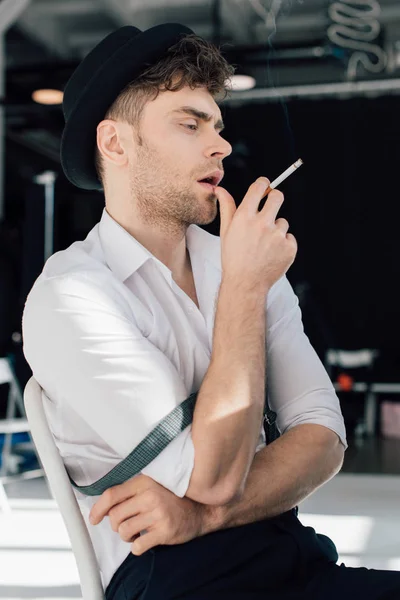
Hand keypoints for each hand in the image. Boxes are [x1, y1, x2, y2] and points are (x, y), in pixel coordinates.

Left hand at [89, 474, 204, 554]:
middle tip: (127, 524)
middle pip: (115, 516)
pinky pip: (137, 546)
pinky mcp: (165, 531)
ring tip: (138, 532)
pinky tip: (145, 540)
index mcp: (145, 481)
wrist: (201, 510)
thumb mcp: (153, 485)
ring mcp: (158, 514)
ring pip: (124, 532)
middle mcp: (151, 496)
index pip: (112, 495)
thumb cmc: (173, 498)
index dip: (98, 508)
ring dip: (127, 536)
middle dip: (116, 525)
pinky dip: (137, 547)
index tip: (93, 518)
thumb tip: (103, 504)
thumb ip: (132, 490)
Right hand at [216, 179, 296, 293]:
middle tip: (270, 208)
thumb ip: (226, 207)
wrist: (245, 284)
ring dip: (276, 230)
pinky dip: (283, 244)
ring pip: (283, 222)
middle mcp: (262, 224)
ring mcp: (277, 236)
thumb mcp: (226, 231)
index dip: (263, 184)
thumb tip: (219, 190)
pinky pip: (289, 238)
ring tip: (264, 245)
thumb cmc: (233, 258)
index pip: (259, 188)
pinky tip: (272, 253)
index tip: (264, 186)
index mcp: (244, 217)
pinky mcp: (289, 247)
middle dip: (274, 198)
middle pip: (277, 197)